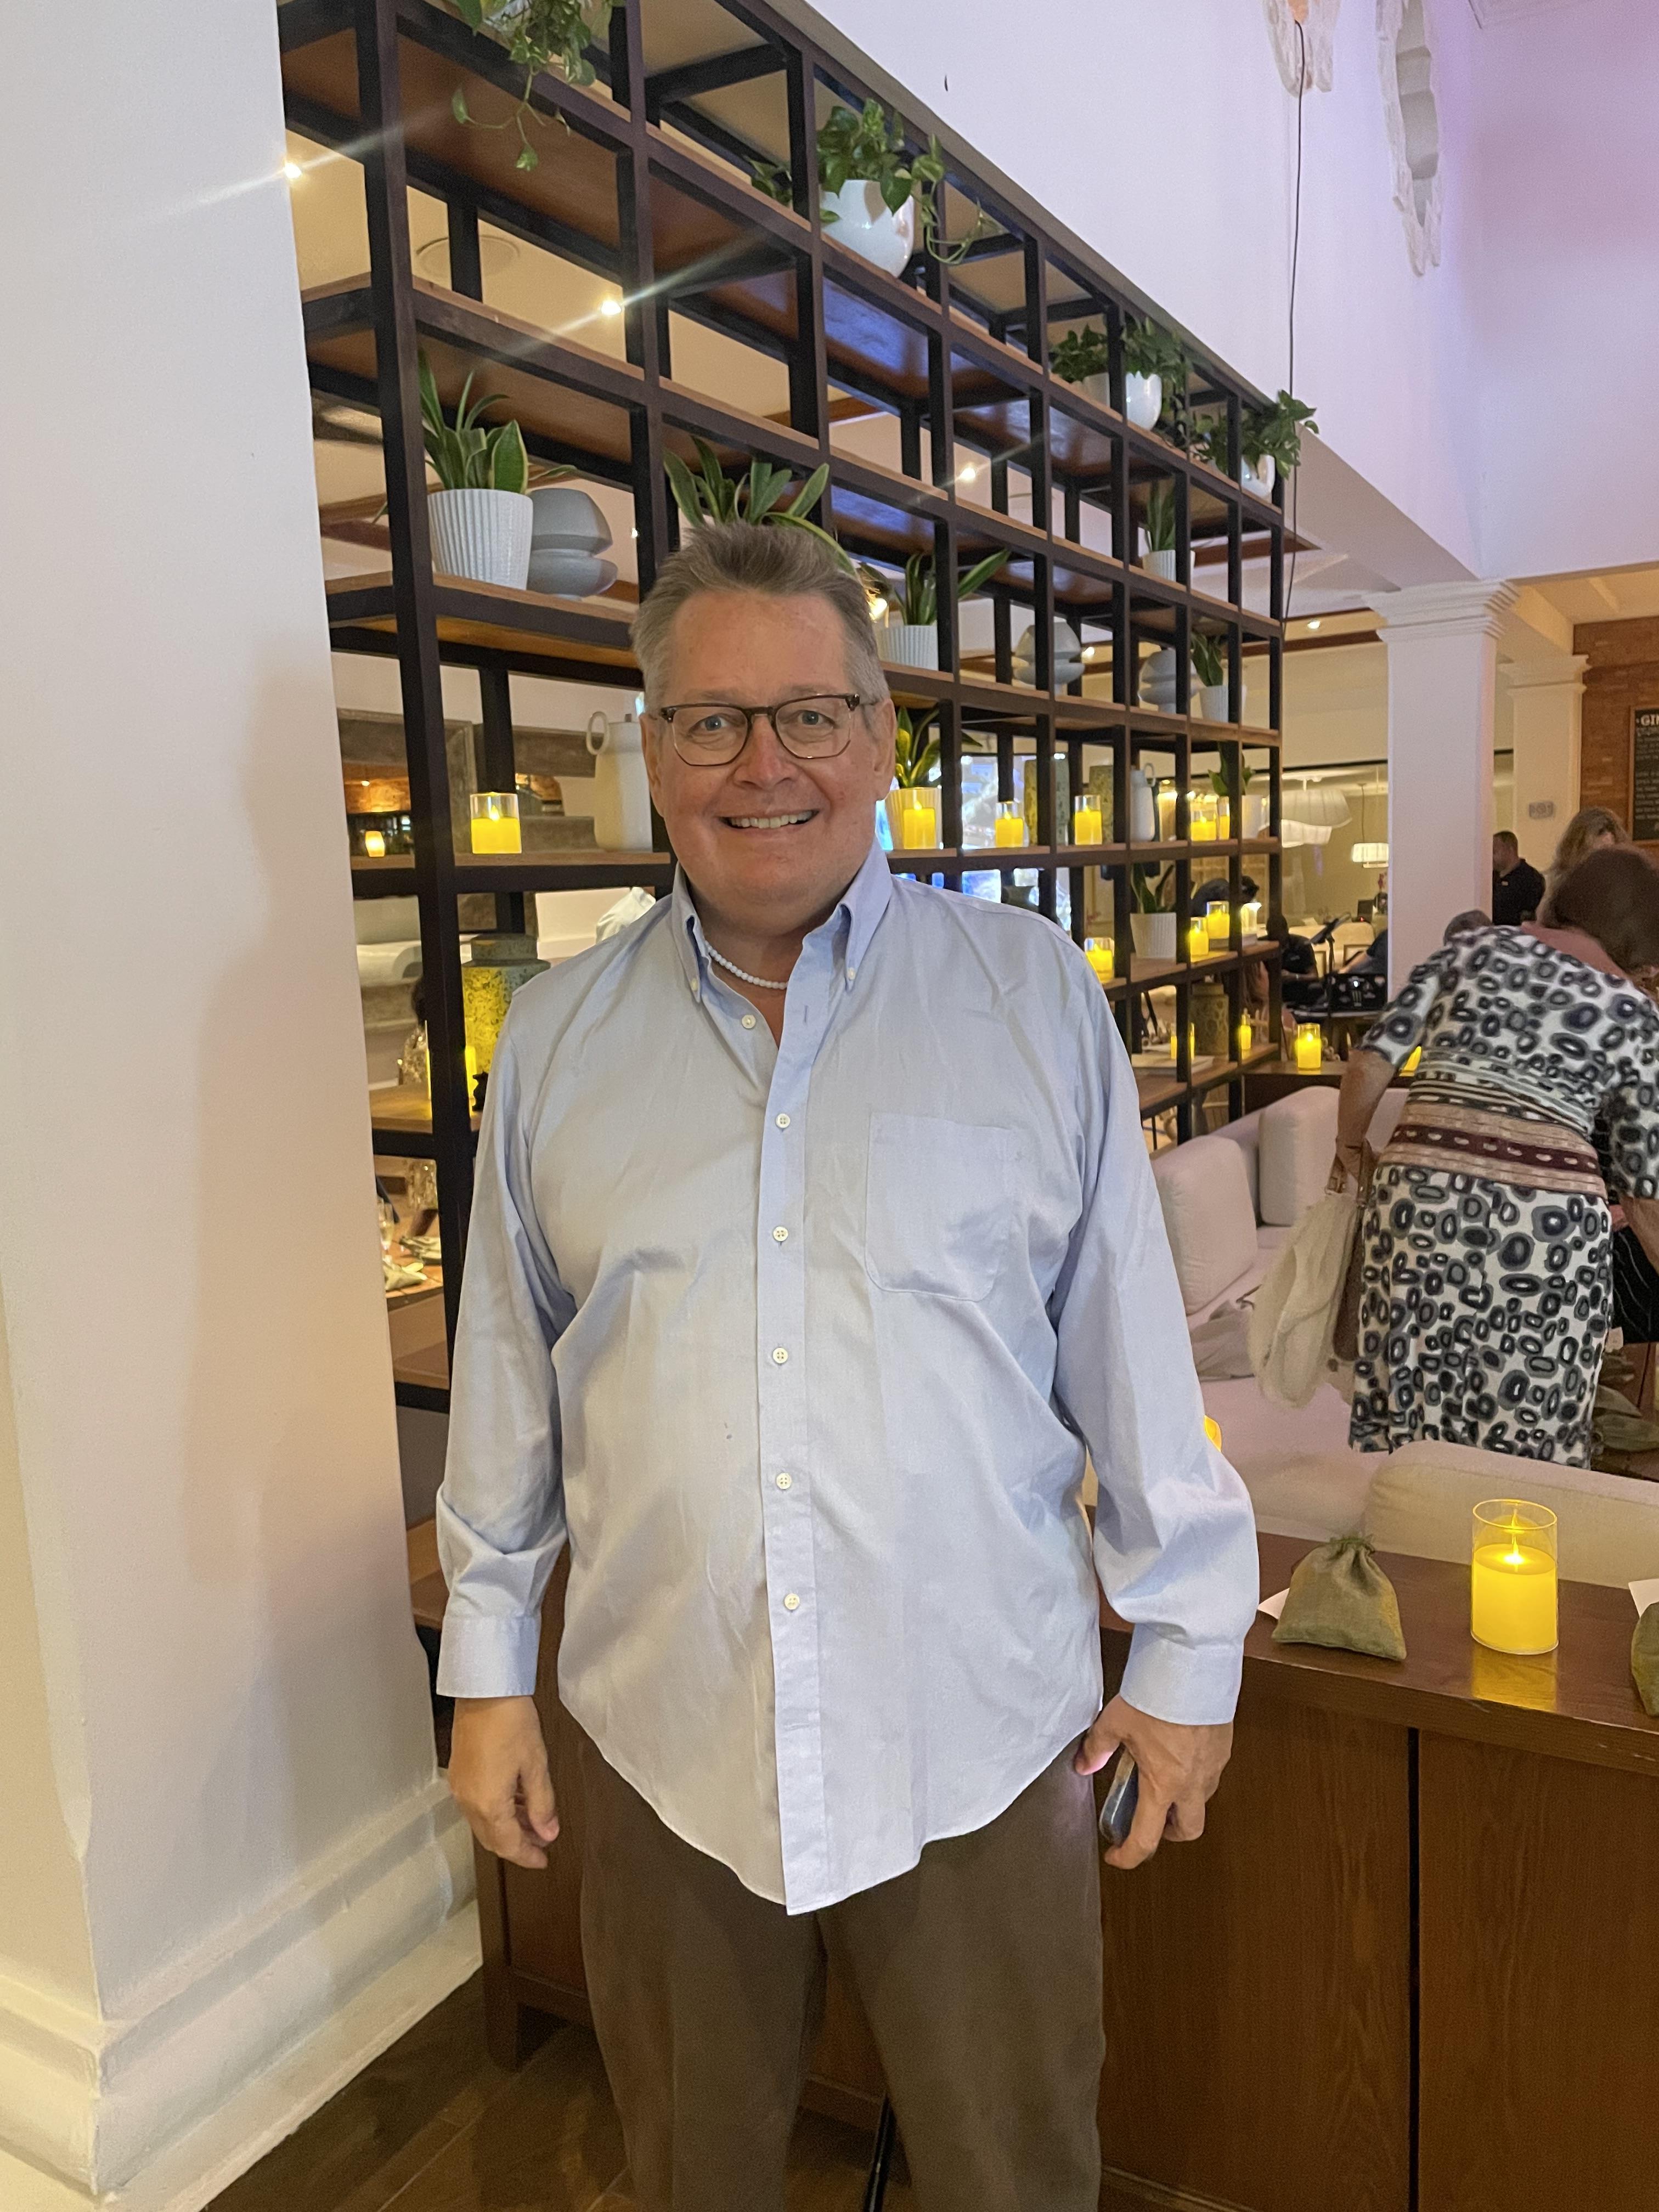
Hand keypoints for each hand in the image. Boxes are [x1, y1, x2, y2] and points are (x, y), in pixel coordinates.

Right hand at [448, 1695, 558, 1868]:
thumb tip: (548, 1831)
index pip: (508, 1845)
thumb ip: (542, 1804)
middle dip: (517, 1845)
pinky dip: (495, 1811)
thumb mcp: (536, 1765)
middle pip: (492, 1838)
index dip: (528, 1856)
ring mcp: (460, 1787)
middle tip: (541, 1843)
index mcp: (488, 1803)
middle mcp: (468, 1800)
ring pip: (483, 1823)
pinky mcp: (459, 1773)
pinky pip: (476, 1804)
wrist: (485, 1691)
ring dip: (507, 1827)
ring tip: (533, 1821)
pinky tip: (515, 1801)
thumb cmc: (510, 1720)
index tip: (543, 1860)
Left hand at [1073, 1694, 1232, 1870]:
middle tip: (1147, 1818)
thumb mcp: (1115, 1722)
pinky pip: (1209, 1773)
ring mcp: (1213, 1766)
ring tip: (1159, 1776)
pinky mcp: (1223, 1747)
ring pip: (1200, 1801)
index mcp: (1164, 1786)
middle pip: (1188, 1830)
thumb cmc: (1157, 1695)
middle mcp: (1193, 1784)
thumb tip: (1083, 1765)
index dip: (1128, 1855)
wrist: (1195, 1666)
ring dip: (1181, 1800)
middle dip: (1168, 1832)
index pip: (1147, 1839)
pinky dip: (1193, 1774)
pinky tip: (1177, 1751)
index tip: (1116, 1855)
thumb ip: (1097, 1748)